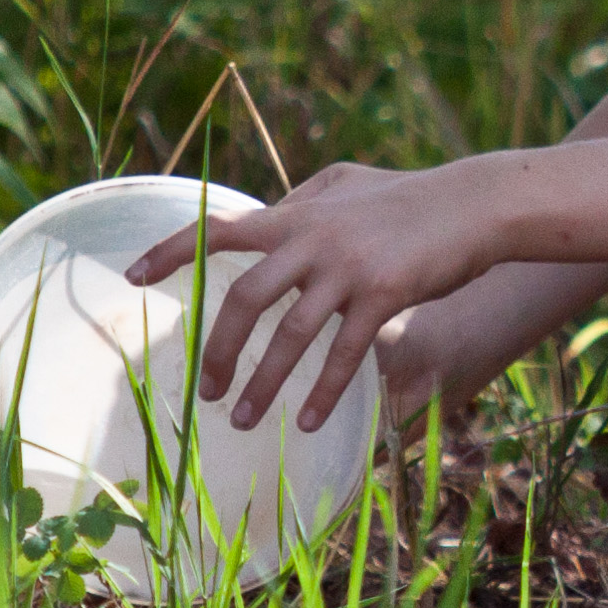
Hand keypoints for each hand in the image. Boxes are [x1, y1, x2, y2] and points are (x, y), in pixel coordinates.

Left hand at [121, 163, 499, 432]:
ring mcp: (348, 268)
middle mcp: (313, 240)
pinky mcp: (385, 293)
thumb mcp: (346, 185)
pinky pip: (344, 353)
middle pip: (244, 297)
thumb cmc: (410, 197)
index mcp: (297, 215)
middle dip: (217, 348)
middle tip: (206, 388)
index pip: (218, 229)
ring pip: (290, 335)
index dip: (171, 251)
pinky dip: (324, 391)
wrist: (475, 204)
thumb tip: (267, 216)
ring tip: (243, 419)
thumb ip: (301, 203)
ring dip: (263, 383)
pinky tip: (310, 422)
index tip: (131, 274)